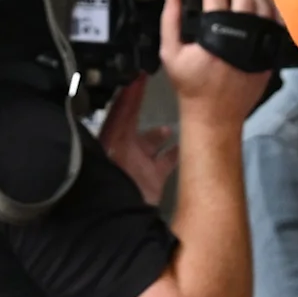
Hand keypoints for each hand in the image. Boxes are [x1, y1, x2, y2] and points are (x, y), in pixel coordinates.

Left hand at [99, 81, 177, 207]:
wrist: (119, 223)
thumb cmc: (112, 183)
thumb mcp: (114, 146)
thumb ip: (120, 118)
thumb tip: (126, 87)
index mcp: (112, 141)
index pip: (121, 110)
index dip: (130, 92)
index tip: (140, 74)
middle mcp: (124, 150)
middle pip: (135, 122)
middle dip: (143, 106)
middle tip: (155, 88)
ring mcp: (140, 165)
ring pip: (152, 141)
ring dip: (161, 131)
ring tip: (171, 119)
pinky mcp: (153, 179)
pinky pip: (166, 162)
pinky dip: (176, 153)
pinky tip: (185, 145)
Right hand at [163, 0, 277, 133]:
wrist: (215, 114)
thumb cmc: (191, 85)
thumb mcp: (170, 53)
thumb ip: (170, 20)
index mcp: (216, 35)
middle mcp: (242, 36)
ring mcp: (259, 44)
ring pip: (264, 7)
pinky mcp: (269, 54)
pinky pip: (276, 24)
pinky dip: (271, 8)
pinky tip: (263, 0)